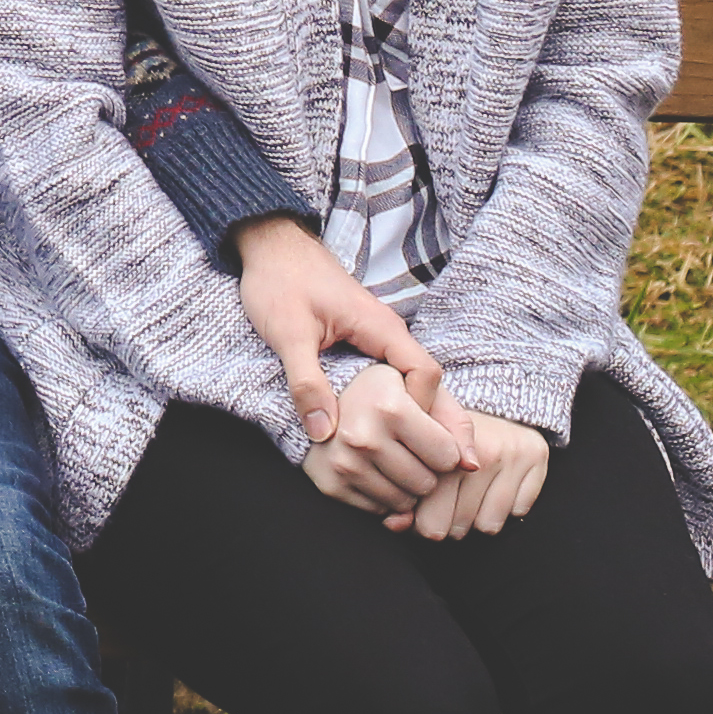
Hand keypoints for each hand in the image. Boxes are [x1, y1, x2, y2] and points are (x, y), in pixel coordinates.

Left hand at [229, 215, 453, 458]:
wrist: (269, 245)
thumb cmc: (279, 280)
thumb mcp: (288, 333)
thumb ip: (306, 381)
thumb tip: (325, 434)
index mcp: (381, 327)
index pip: (426, 374)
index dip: (423, 411)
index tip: (407, 441)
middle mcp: (387, 334)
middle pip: (427, 384)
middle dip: (434, 423)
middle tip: (443, 468)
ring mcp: (376, 339)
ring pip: (408, 384)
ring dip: (413, 418)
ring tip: (414, 460)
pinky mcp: (361, 344)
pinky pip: (388, 379)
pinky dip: (391, 406)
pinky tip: (383, 435)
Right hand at [299, 377, 467, 517]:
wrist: (325, 394)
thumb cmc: (387, 391)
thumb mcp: (425, 391)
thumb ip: (457, 424)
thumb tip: (472, 467)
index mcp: (389, 407)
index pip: (447, 457)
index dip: (446, 449)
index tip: (432, 435)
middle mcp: (362, 436)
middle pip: (427, 484)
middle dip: (427, 471)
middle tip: (410, 448)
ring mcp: (342, 463)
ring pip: (404, 503)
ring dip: (406, 488)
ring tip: (393, 458)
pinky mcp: (330, 484)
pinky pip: (379, 511)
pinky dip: (383, 498)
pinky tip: (375, 471)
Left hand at [405, 404, 555, 541]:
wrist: (482, 397)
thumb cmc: (439, 433)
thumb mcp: (412, 449)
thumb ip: (400, 490)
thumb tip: (394, 525)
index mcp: (443, 450)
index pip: (430, 524)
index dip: (424, 523)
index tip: (423, 508)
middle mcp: (482, 451)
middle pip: (459, 529)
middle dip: (449, 523)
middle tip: (447, 501)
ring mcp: (512, 453)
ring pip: (489, 525)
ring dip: (477, 518)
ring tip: (469, 493)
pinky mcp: (537, 455)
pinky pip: (518, 511)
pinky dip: (506, 506)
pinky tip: (495, 483)